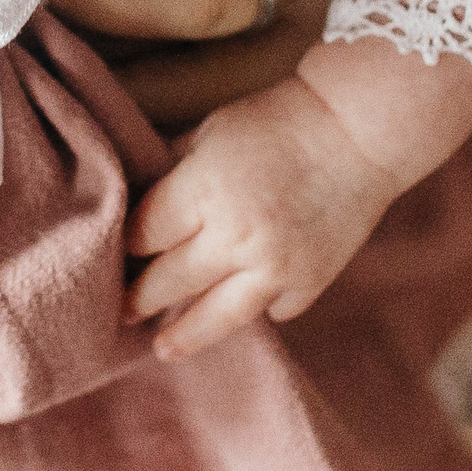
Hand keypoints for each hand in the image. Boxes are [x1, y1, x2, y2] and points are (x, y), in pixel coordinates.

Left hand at [125, 75, 402, 361]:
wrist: (359, 128)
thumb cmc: (278, 120)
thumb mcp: (211, 132)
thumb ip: (174, 171)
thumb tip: (137, 202)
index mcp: (202, 190)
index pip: (143, 234)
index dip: (124, 247)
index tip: (112, 256)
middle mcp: (235, 236)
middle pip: (167, 281)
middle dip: (137, 297)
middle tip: (119, 310)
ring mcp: (274, 267)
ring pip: (215, 318)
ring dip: (183, 336)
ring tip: (162, 349)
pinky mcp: (309, 282)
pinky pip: (272, 310)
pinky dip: (258, 308)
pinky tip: (240, 307)